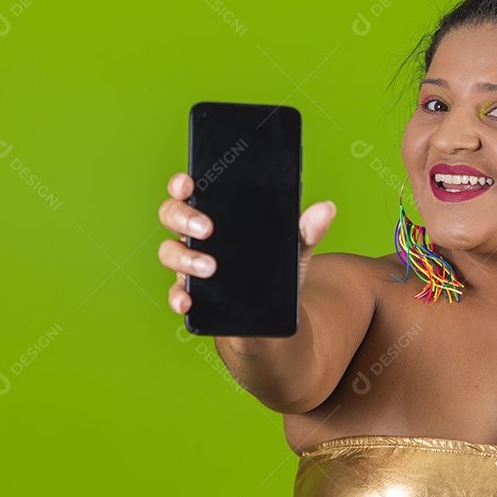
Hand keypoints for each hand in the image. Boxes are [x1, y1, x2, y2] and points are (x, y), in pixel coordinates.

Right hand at [157, 172, 336, 313]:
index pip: (189, 190)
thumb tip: (327, 208)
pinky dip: (177, 296)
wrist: (274, 315)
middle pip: (172, 216)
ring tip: (209, 267)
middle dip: (184, 218)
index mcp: (217, 213)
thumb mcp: (295, 247)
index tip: (189, 182)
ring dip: (185, 258)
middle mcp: (196, 236)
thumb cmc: (275, 269)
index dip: (182, 183)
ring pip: (170, 253)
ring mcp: (190, 264)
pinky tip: (187, 300)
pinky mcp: (193, 294)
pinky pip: (176, 293)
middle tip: (207, 228)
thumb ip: (307, 228)